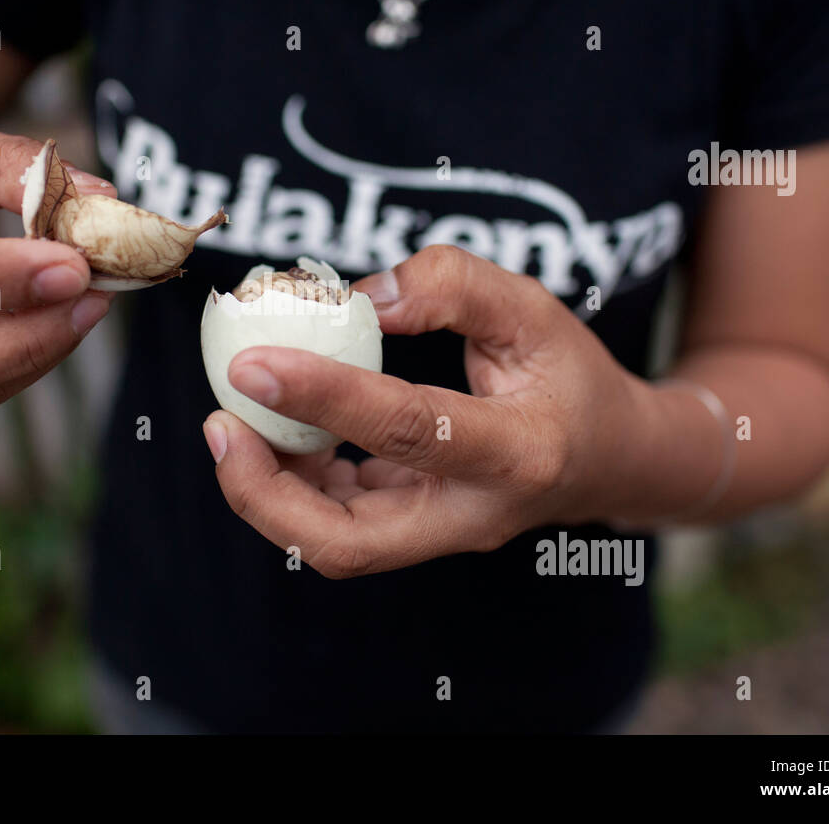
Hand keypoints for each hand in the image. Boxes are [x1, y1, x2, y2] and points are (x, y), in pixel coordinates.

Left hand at [202, 245, 653, 577]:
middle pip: (349, 543)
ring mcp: (439, 536)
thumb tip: (359, 299)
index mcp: (518, 452)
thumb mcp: (532, 308)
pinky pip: (337, 524)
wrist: (610, 458)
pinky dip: (291, 482)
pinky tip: (279, 429)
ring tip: (236, 418)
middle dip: (266, 497)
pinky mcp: (413, 534)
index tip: (252, 363)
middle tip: (219, 426)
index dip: (325, 395)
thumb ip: (453, 284)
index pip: (410, 429)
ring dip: (268, 489)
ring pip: (333, 543)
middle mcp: (474, 515)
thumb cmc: (566, 376)